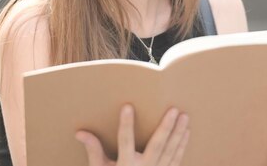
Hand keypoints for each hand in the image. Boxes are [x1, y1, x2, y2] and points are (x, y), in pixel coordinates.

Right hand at [75, 104, 189, 165]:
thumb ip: (93, 150)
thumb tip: (80, 132)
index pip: (124, 141)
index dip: (126, 124)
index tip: (127, 106)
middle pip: (156, 146)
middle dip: (166, 128)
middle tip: (174, 110)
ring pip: (170, 151)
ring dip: (178, 134)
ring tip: (185, 116)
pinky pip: (176, 160)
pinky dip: (181, 146)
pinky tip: (186, 132)